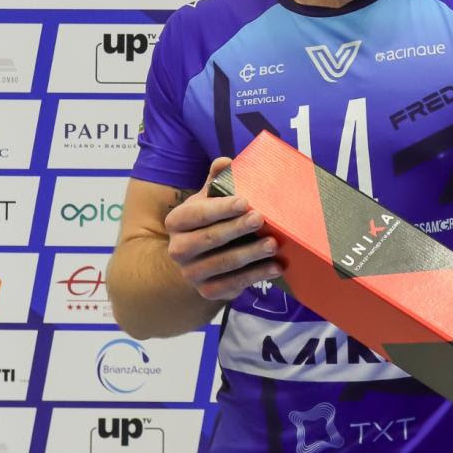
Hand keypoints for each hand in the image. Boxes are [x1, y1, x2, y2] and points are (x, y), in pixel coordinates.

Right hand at [165, 157, 281, 302]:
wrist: (200, 260)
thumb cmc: (209, 222)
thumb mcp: (208, 200)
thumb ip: (217, 181)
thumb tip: (225, 161)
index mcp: (176, 222)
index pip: (197, 214)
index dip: (221, 208)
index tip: (245, 202)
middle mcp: (178, 249)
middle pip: (210, 239)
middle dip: (237, 229)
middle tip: (260, 219)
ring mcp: (191, 273)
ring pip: (224, 263)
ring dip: (251, 254)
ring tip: (273, 244)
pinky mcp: (207, 291)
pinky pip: (233, 284)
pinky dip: (256, 276)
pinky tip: (276, 266)